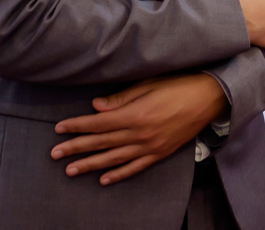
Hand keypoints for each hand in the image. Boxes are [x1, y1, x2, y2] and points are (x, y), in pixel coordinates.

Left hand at [50, 73, 227, 184]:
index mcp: (135, 114)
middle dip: (76, 148)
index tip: (59, 129)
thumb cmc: (178, 85)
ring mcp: (150, 146)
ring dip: (91, 165)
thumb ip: (121, 99)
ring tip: (71, 170)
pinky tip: (104, 179)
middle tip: (55, 155)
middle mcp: (140, 134)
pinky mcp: (160, 153)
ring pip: (114, 159)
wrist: (209, 98)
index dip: (77, 126)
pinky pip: (136, 167)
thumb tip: (96, 108)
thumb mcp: (148, 84)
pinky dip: (119, 174)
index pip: (98, 124)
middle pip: (101, 143)